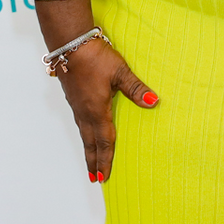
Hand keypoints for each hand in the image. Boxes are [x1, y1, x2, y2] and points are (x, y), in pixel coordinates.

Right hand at [56, 37, 158, 183]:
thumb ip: (136, 89)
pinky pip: (79, 122)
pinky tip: (86, 132)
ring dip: (87, 149)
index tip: (105, 177)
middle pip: (90, 142)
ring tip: (90, 162)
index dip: (106, 159)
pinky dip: (83, 134)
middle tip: (95, 179)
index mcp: (97, 110)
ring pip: (83, 133)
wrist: (70, 44)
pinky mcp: (73, 97)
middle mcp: (85, 112)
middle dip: (94, 161)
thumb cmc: (95, 57)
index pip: (104, 140)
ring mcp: (77, 105)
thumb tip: (153, 102)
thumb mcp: (120, 71)